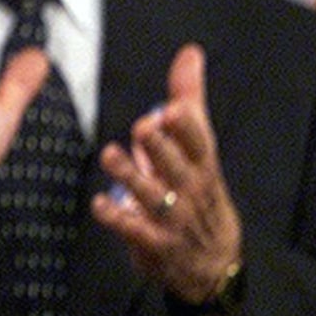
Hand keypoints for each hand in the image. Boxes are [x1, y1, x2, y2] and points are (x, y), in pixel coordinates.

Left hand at [91, 43, 243, 303]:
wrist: (215, 262)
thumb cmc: (200, 191)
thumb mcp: (200, 147)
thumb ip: (188, 100)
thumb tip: (189, 53)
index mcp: (203, 166)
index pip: (200, 144)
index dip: (187, 128)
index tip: (173, 109)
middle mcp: (190, 191)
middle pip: (177, 168)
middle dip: (161, 148)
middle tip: (144, 126)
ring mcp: (173, 219)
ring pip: (152, 196)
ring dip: (131, 175)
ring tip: (111, 154)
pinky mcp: (154, 243)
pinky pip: (134, 229)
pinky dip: (117, 216)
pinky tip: (100, 203)